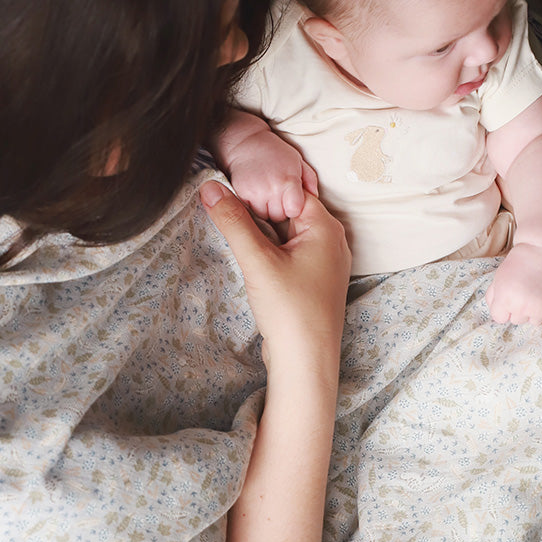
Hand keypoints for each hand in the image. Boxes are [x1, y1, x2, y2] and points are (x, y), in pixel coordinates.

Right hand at [202, 178, 349, 541]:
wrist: (307, 366)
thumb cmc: (289, 312)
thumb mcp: (256, 260)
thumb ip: (232, 220)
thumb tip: (209, 184)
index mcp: (326, 226)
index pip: (290, 186)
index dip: (259, 181)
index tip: (229, 175)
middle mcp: (333, 239)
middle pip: (288, 207)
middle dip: (258, 203)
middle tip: (223, 195)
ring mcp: (325, 262)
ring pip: (286, 231)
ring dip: (261, 227)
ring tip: (230, 221)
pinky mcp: (313, 281)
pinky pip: (288, 250)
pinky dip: (268, 247)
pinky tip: (249, 254)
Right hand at [223, 128, 319, 223]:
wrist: (247, 144)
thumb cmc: (276, 153)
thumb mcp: (297, 161)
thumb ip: (310, 179)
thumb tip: (315, 196)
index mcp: (289, 180)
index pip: (294, 210)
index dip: (293, 208)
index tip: (290, 203)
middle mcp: (272, 189)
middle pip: (279, 217)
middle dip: (279, 210)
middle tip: (277, 198)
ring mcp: (256, 193)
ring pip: (264, 216)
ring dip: (266, 210)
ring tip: (266, 197)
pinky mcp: (242, 195)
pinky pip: (251, 212)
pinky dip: (254, 207)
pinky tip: (256, 196)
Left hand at [485, 242, 541, 324]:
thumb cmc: (518, 265)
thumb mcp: (497, 278)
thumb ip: (492, 298)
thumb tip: (496, 315)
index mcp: (505, 300)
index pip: (500, 319)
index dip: (504, 308)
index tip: (510, 297)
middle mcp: (521, 307)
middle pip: (516, 321)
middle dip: (518, 310)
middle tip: (525, 292)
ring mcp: (540, 309)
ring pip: (533, 321)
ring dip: (534, 312)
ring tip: (537, 293)